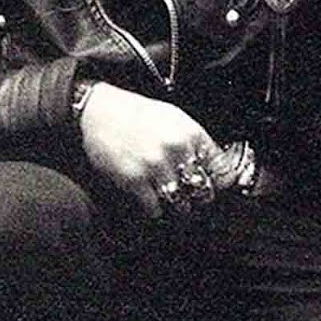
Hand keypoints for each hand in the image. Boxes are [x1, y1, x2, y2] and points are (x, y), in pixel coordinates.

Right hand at [77, 85, 228, 218]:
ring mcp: (155, 166)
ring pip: (181, 204)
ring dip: (177, 205)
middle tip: (190, 194)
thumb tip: (217, 167)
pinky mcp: (134, 181)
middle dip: (199, 196)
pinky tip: (151, 198)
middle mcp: (176, 149)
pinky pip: (155, 209)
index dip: (221, 182)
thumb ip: (196, 142)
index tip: (216, 187)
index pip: (222, 169)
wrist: (99, 110)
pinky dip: (154, 209)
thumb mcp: (175, 118)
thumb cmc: (137, 114)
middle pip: (204, 191)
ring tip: (171, 198)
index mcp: (191, 133)